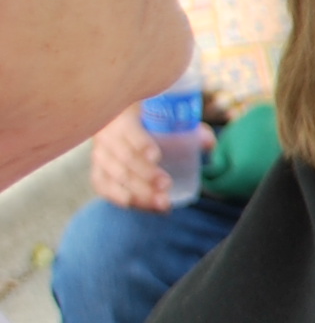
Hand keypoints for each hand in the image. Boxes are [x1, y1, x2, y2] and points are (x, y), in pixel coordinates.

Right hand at [90, 110, 204, 212]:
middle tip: (167, 184)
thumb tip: (208, 144)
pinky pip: (104, 187)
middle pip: (123, 158)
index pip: (129, 131)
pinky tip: (138, 205)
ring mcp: (100, 155)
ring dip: (138, 192)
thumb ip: (189, 128)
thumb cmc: (150, 118)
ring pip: (115, 177)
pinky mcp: (98, 171)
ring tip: (163, 203)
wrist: (120, 121)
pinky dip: (119, 198)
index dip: (140, 144)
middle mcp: (107, 137)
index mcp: (123, 117)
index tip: (157, 156)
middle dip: (145, 174)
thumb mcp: (166, 116)